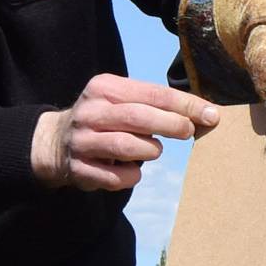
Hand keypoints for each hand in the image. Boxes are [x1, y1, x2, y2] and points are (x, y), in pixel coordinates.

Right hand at [31, 75, 218, 193]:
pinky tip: (132, 170)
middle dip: (171, 125)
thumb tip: (203, 114)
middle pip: (138, 117)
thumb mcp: (121, 99)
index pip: (152, 93)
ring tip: (153, 150)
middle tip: (188, 132)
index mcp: (104, 88)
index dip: (185, 104)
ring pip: (125, 146)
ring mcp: (82, 141)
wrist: (55, 142)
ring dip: (149, 151)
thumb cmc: (104, 120)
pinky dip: (132, 176)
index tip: (211, 114)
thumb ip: (155, 104)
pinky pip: (115, 177)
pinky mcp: (79, 169)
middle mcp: (90, 112)